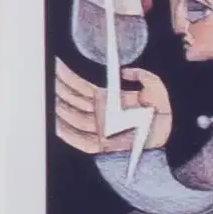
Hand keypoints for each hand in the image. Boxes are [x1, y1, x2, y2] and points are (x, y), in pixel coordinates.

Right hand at [51, 55, 169, 154]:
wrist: (171, 135)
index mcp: (107, 99)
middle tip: (41, 81)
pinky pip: (81, 141)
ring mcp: (100, 129)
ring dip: (58, 110)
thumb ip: (141, 74)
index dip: (66, 78)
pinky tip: (55, 126)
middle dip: (56, 92)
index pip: (79, 87)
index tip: (54, 68)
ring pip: (72, 119)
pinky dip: (68, 135)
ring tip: (43, 100)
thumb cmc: (163, 112)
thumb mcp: (155, 87)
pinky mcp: (104, 145)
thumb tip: (123, 71)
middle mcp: (100, 113)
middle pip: (71, 102)